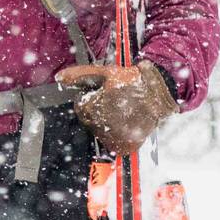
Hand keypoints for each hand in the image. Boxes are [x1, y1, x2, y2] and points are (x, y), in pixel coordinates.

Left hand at [56, 60, 176, 154]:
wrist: (160, 92)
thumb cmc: (131, 81)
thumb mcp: (104, 73)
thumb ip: (79, 75)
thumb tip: (58, 79)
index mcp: (91, 109)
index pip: (81, 105)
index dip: (93, 95)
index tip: (106, 91)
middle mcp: (100, 127)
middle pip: (89, 119)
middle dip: (98, 109)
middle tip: (116, 100)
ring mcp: (112, 138)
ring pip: (100, 131)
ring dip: (107, 122)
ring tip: (122, 109)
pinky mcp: (125, 146)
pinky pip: (112, 143)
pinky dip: (117, 134)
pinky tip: (126, 121)